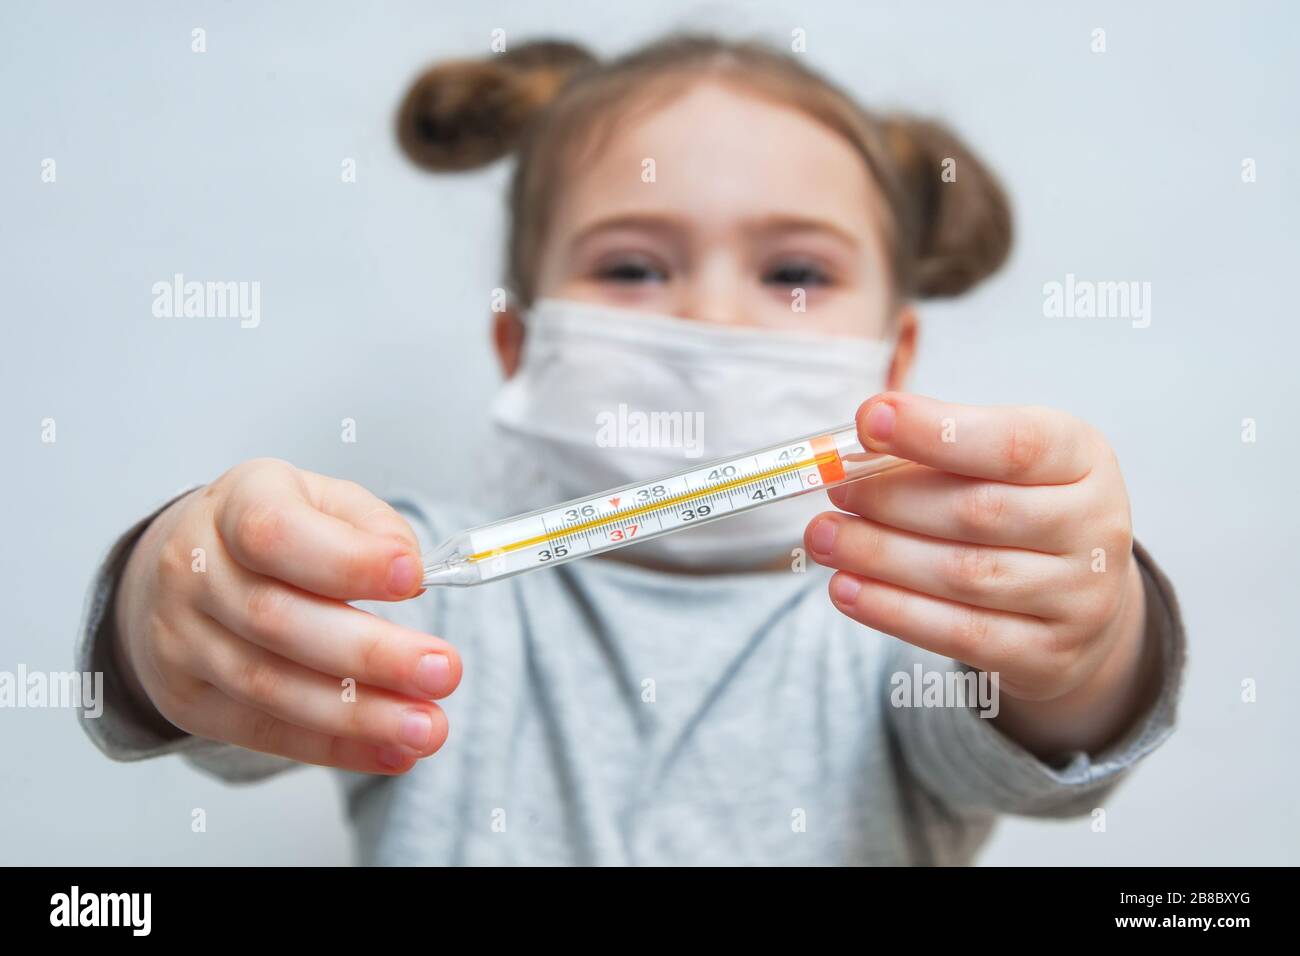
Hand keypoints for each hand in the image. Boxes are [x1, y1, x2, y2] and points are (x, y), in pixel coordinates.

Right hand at [113, 459, 461, 773]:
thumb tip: (411, 572)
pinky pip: (264, 733)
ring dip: (360, 715)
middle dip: (371, 654)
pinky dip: (336, 748)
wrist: (184, 570)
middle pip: (278, 621)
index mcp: (236, 506)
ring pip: (271, 687)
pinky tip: (393, 752)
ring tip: (428, 727)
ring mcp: (183, 641)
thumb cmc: (275, 532)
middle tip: (443, 671)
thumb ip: (370, 526)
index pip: (277, 534)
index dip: (346, 561)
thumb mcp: (321, 500)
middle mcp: (194, 572)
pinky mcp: (189, 700)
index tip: (414, 579)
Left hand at [805, 393, 1156, 754]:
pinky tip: (846, 589)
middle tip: (834, 491)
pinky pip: (960, 636)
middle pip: (978, 512)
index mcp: (1084, 459)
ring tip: (823, 538)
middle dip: (891, 499)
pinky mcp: (1049, 656)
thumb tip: (858, 444)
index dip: (937, 432)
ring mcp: (1079, 598)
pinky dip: (892, 611)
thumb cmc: (1024, 509)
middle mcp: (1095, 527)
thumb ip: (942, 449)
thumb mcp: (1005, 463)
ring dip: (879, 555)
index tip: (869, 419)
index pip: (1013, 443)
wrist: (1084, 603)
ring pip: (963, 576)